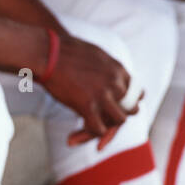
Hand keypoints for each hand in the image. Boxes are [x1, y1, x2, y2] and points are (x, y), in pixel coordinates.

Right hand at [40, 35, 139, 149]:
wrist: (48, 52)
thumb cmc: (64, 51)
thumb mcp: (96, 54)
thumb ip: (105, 68)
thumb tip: (102, 74)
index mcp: (118, 70)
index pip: (136, 94)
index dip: (126, 104)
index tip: (113, 109)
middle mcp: (115, 83)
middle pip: (131, 109)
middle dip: (117, 117)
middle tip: (100, 122)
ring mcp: (103, 95)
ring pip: (119, 120)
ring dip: (107, 127)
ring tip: (88, 128)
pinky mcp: (87, 105)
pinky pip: (99, 129)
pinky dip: (91, 134)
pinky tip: (76, 133)